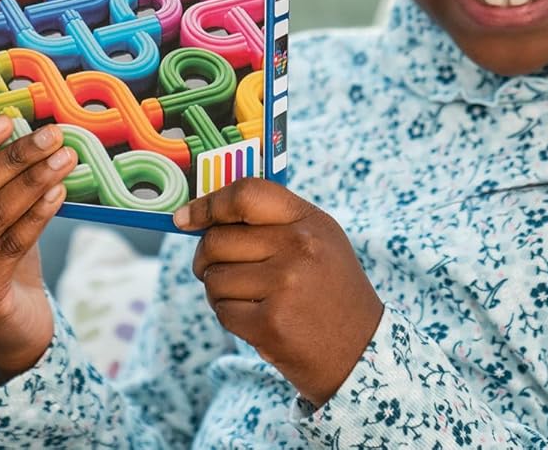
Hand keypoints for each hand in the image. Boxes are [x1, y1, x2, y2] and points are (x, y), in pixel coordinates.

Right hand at [0, 115, 78, 383]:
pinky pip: (12, 244)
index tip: (7, 119)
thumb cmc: (0, 255)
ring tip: (65, 159)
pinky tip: (59, 193)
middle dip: (15, 157)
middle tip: (52, 135)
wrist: (9, 323)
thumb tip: (30, 129)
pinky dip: (39, 214)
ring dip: (34, 181)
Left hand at [173, 178, 383, 406]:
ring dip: (219, 291)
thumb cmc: (329, 291)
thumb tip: (202, 214)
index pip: (246, 194)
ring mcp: (286, 286)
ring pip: (214, 278)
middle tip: (217, 269)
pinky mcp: (271, 324)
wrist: (362, 352)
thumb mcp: (317, 242)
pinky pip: (222, 310)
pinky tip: (256, 319)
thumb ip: (271, 221)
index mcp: (310, 221)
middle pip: (217, 240)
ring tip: (248, 298)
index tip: (186, 217)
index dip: (208, 204)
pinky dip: (230, 316)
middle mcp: (300, 248)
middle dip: (206, 258)